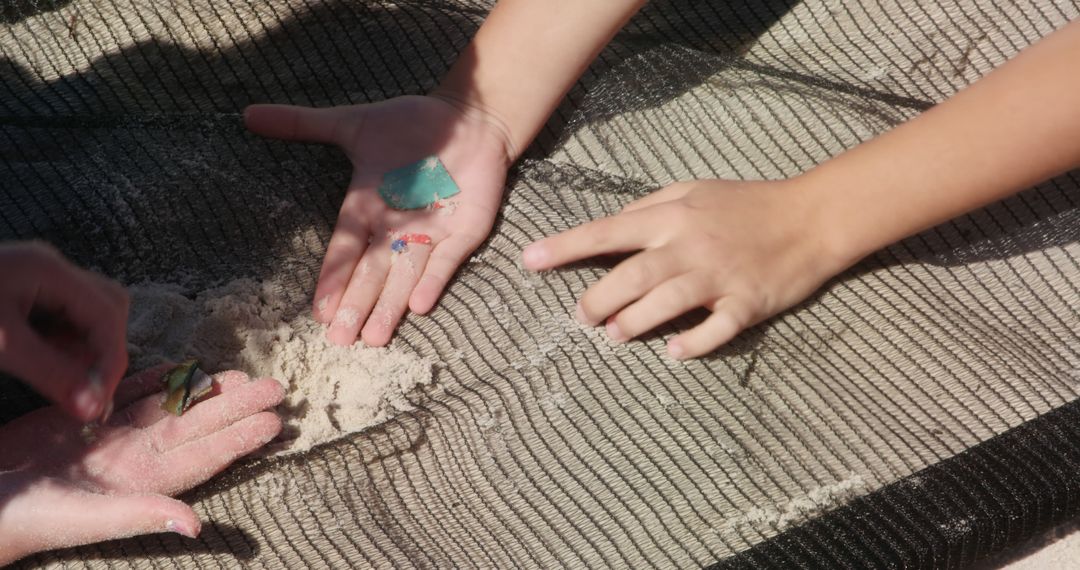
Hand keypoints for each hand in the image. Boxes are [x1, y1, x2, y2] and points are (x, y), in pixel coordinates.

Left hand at [0, 242, 128, 420]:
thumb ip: (50, 375)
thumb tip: (93, 409)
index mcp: (49, 269)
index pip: (107, 313)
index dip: (110, 360)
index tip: (98, 403)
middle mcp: (49, 267)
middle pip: (107, 305)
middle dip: (103, 350)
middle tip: (84, 390)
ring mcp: (34, 277)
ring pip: (85, 312)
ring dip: (83, 350)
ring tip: (60, 381)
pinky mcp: (19, 292)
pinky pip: (59, 318)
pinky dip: (61, 346)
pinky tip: (41, 367)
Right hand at [0, 365, 283, 564]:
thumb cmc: (26, 518)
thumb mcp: (85, 519)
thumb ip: (141, 515)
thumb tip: (197, 527)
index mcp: (141, 482)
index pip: (204, 457)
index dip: (240, 439)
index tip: (277, 421)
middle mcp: (133, 457)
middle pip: (197, 426)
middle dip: (236, 407)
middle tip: (277, 387)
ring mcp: (109, 437)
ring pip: (169, 407)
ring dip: (204, 391)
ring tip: (240, 376)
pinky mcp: (81, 418)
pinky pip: (128, 393)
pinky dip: (156, 379)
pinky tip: (182, 368)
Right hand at [244, 95, 512, 346]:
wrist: (468, 116)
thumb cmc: (411, 124)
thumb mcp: (354, 124)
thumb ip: (303, 124)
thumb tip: (248, 114)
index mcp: (367, 207)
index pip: (345, 250)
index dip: (334, 279)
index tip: (319, 313)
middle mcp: (396, 227)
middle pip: (373, 272)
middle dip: (357, 304)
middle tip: (341, 340)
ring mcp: (432, 231)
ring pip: (406, 275)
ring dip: (391, 305)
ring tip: (374, 337)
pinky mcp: (465, 229)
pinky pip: (448, 259)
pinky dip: (434, 280)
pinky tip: (419, 306)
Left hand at [522, 179, 842, 358]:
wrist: (811, 217)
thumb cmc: (747, 204)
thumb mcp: (694, 190)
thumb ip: (650, 207)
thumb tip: (610, 228)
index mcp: (673, 216)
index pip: (607, 232)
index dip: (566, 247)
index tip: (530, 260)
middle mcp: (690, 245)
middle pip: (631, 275)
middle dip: (597, 299)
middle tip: (581, 316)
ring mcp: (719, 275)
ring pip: (665, 303)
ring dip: (633, 323)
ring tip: (614, 335)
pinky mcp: (747, 302)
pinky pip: (716, 329)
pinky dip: (693, 344)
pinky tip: (672, 353)